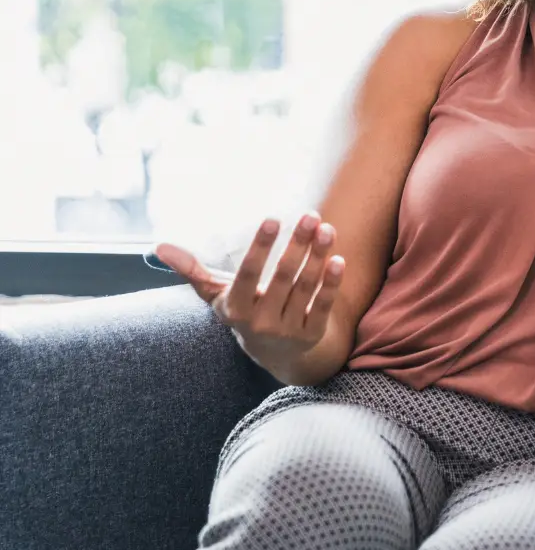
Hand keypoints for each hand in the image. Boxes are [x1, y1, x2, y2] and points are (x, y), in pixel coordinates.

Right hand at [153, 213, 344, 371]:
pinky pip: (323, 306)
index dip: (260, 247)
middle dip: (297, 246)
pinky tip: (338, 259)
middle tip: (310, 216)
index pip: (248, 275)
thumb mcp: (218, 296)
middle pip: (282, 278)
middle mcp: (261, 322)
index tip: (272, 219)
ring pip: (305, 288)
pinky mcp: (312, 335)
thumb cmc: (245, 312)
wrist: (276, 356)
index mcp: (236, 309)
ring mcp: (288, 330)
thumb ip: (193, 271)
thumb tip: (159, 247)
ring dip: (317, 257)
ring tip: (326, 229)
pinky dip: (330, 283)